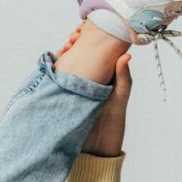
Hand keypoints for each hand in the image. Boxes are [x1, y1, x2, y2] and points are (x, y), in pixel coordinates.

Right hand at [56, 25, 131, 156]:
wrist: (96, 150)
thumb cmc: (113, 126)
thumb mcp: (119, 100)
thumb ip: (122, 79)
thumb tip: (126, 55)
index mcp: (104, 77)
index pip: (96, 52)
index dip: (90, 39)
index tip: (85, 31)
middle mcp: (90, 80)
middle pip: (80, 55)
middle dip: (74, 43)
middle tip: (72, 39)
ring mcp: (75, 88)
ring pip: (68, 64)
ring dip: (64, 54)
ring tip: (64, 48)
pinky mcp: (64, 96)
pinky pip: (58, 79)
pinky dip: (55, 69)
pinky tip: (55, 61)